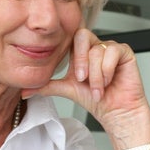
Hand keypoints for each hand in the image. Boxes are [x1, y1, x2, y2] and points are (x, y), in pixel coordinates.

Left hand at [24, 28, 149, 149]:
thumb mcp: (67, 90)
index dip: (69, 54)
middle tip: (82, 80)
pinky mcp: (124, 52)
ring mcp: (110, 48)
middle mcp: (95, 47)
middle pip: (82, 36)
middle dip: (80, 61)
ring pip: (97, 50)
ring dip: (95, 75)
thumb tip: (25, 90)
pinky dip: (108, 70)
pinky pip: (112, 52)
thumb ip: (46, 86)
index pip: (70, 38)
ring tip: (98, 89)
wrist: (116, 113)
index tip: (73, 76)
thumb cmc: (97, 101)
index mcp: (80, 52)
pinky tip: (109, 82)